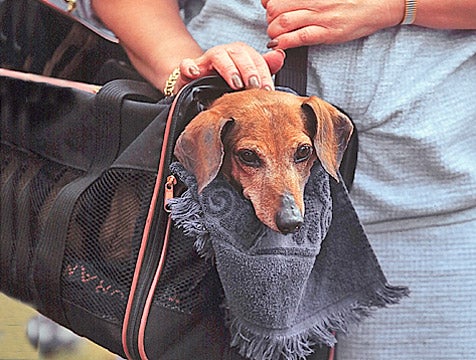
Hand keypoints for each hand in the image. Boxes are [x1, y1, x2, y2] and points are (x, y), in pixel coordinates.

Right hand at [175, 42, 285, 91]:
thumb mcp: (246, 79)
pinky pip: (187, 65)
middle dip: (249, 70)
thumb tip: (280, 56)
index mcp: (241, 55)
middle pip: (239, 54)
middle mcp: (225, 53)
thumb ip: (264, 68)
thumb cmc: (225, 84)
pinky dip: (190, 68)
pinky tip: (196, 74)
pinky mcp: (189, 69)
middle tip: (254, 86)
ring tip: (235, 83)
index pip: (256, 59)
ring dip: (229, 69)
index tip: (268, 90)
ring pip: (218, 56)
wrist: (197, 87)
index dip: (264, 73)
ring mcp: (206, 60)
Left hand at [262, 0, 403, 48]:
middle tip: (273, 24)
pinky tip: (279, 45)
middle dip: (269, 19)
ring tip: (276, 35)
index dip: (269, 4)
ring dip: (273, 32)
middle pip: (276, 9)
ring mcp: (321, 17)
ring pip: (284, 23)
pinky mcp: (328, 33)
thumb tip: (282, 1)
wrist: (381, 3)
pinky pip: (300, 37)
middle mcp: (314, 1)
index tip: (269, 9)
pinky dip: (284, 42)